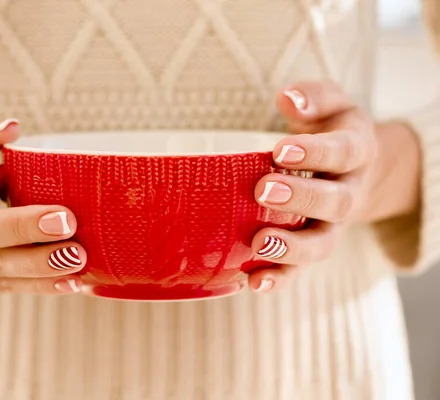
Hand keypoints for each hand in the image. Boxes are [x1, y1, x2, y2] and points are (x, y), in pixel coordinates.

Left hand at [247, 81, 379, 292]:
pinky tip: (253, 282)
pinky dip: (280, 278)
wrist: (349, 168)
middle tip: (263, 191)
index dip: (315, 153)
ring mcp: (331, 225)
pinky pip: (300, 269)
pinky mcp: (310, 247)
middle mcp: (348, 192)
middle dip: (301, 199)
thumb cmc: (328, 130)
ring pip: (323, 244)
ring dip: (292, 248)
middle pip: (335, 203)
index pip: (342, 152)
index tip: (280, 150)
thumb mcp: (330, 104)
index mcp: (355, 152)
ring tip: (260, 243)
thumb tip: (287, 98)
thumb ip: (313, 99)